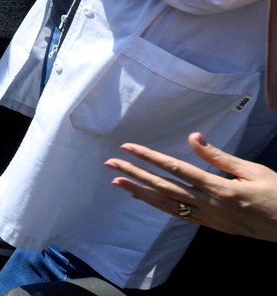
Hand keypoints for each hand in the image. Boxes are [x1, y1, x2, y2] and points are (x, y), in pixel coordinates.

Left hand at [107, 132, 276, 242]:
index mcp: (220, 188)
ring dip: (140, 192)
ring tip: (118, 182)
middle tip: (111, 164)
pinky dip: (158, 205)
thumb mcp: (253, 170)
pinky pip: (179, 215)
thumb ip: (220, 156)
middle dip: (135, 174)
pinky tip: (144, 198)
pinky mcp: (212, 226)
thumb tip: (194, 138)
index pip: (176, 169)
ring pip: (167, 204)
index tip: (128, 148)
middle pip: (164, 187)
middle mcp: (210, 205)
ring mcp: (209, 218)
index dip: (150, 157)